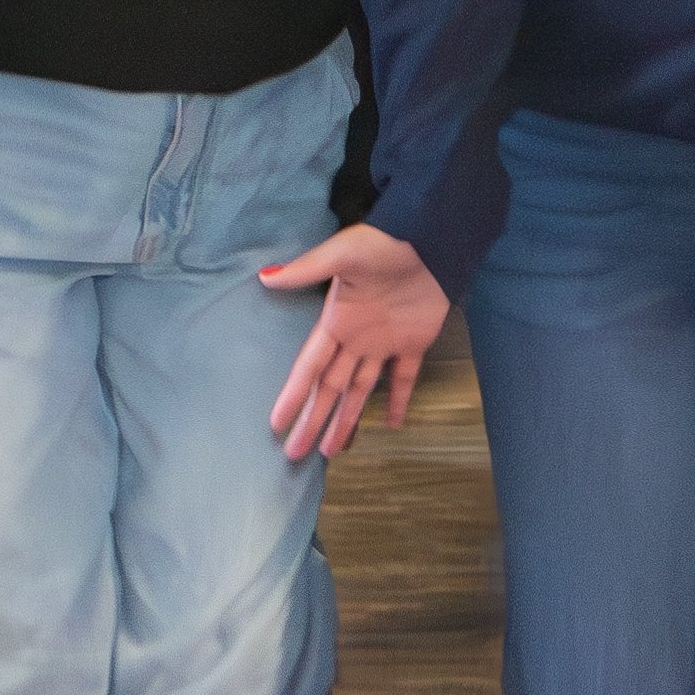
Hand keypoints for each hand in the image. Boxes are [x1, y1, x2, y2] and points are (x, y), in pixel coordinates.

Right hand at [258, 223, 445, 455]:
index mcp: (336, 322)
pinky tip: (393, 425)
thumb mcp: (341, 255)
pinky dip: (400, 401)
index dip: (294, 396)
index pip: (310, 368)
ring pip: (361, 391)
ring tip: (332, 452)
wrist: (429, 239)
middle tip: (297, 455)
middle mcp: (355, 339)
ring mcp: (384, 343)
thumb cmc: (382, 245)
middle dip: (314, 421)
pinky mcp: (414, 342)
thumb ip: (306, 270)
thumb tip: (265, 278)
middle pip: (331, 389)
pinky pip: (404, 377)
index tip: (276, 423)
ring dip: (347, 420)